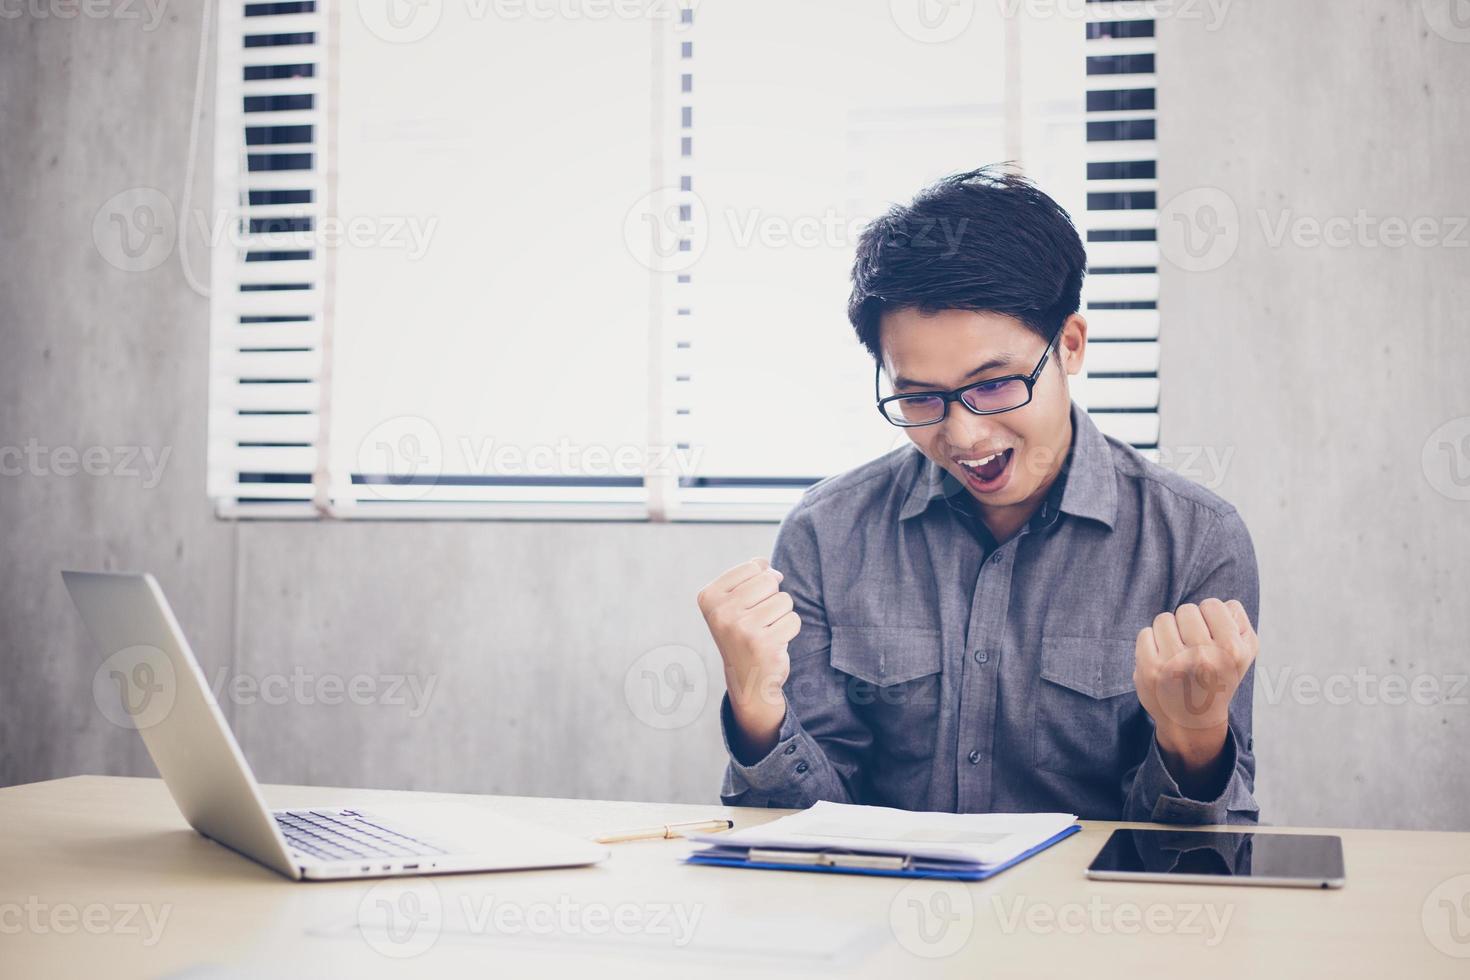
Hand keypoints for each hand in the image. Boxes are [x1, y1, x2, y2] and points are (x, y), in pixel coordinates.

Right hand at [696, 558, 800, 755]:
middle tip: (759, 619)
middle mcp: (722, 612)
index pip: (752, 567)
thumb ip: (751, 576)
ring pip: (784, 600)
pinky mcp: (764, 644)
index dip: (759, 583)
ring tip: (766, 631)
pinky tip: (774, 642)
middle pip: (769, 581)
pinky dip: (789, 630)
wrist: (747, 679)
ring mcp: (742, 629)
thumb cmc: (743, 634)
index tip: (747, 605)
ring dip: (781, 615)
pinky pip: (793, 620)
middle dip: (772, 597)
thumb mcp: (735, 602)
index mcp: (709, 597)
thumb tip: (772, 570)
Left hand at [1134, 598, 1257, 778]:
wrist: (1193, 720)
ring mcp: (1174, 663)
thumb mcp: (1245, 652)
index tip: (1210, 637)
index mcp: (1231, 650)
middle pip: (1186, 610)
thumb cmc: (1219, 677)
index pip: (1212, 605)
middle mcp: (1204, 657)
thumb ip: (1239, 620)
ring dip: (1169, 632)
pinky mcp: (1149, 669)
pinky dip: (1151, 643)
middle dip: (1188, 625)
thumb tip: (1223, 604)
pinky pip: (1145, 633)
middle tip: (1193, 647)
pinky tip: (1163, 660)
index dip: (1210, 618)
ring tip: (1178, 654)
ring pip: (1164, 619)